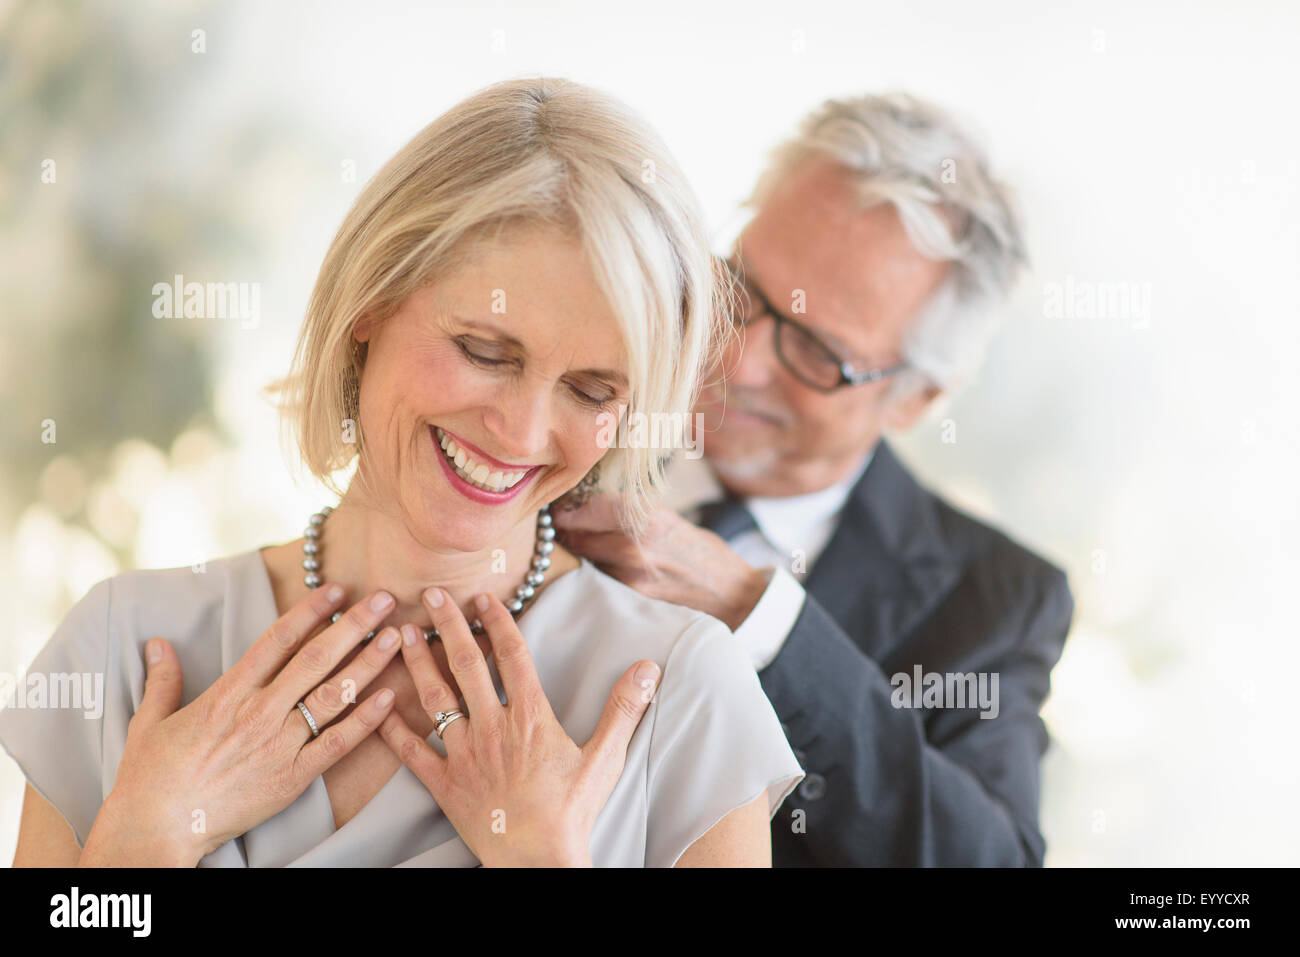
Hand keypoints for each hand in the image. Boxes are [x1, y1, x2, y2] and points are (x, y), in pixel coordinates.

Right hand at [78, 585, 403, 865]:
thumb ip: (162, 680)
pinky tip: (389, 697)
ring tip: (397, 638)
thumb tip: (157, 644)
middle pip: (316, 659)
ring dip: (369, 664)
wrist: (155, 829)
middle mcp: (260, 712)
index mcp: (229, 693)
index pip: (279, 639)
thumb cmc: (150, 778)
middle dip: (354, 625)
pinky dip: (366, 720)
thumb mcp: (150, 721)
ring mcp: (279, 745)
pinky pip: (337, 744)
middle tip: (384, 599)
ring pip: (333, 696)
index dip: (311, 610)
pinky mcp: (292, 778)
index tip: (338, 588)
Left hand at [378, 586, 661, 866]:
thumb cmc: (573, 811)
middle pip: (466, 664)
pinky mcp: (444, 785)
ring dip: (417, 662)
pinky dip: (393, 729)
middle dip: (447, 625)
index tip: (482, 596)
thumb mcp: (606, 757)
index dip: (496, 621)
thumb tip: (649, 668)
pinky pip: (411, 753)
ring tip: (401, 633)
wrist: (538, 860)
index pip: (511, 655)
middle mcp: (492, 727)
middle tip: (431, 594)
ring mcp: (464, 755)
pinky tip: (379, 706)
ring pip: (435, 699)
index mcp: (530, 716)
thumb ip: (625, 708)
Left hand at [552, 494, 768, 630]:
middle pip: (578, 535)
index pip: (589, 508)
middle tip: (561, 526)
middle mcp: (634, 546)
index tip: (559, 508)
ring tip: (579, 544)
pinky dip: (594, 570)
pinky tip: (600, 567)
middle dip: (567, 530)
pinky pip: (599, 578)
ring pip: (585, 558)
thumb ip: (632, 514)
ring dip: (578, 551)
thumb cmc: (702, 553)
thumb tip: (591, 507)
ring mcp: (630, 576)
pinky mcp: (630, 598)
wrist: (731, 594)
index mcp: (647, 518)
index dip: (569, 508)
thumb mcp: (671, 519)